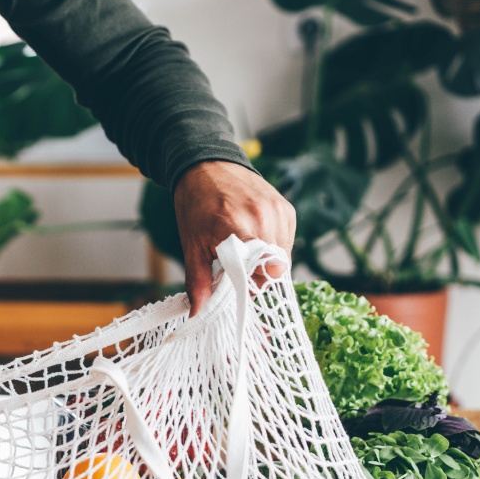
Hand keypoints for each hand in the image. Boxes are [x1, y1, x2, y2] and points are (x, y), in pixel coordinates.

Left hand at [172, 160, 295, 315]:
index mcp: (237, 228)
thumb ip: (198, 281)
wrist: (205, 165)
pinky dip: (273, 246)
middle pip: (275, 268)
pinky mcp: (286, 207)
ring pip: (284, 255)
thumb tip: (197, 313)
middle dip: (257, 275)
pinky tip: (253, 238)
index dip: (250, 286)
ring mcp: (278, 211)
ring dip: (266, 261)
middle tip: (237, 269)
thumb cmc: (195, 205)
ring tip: (244, 251)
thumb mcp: (191, 245)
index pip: (261, 274)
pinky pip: (287, 239)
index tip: (236, 285)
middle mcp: (264, 218)